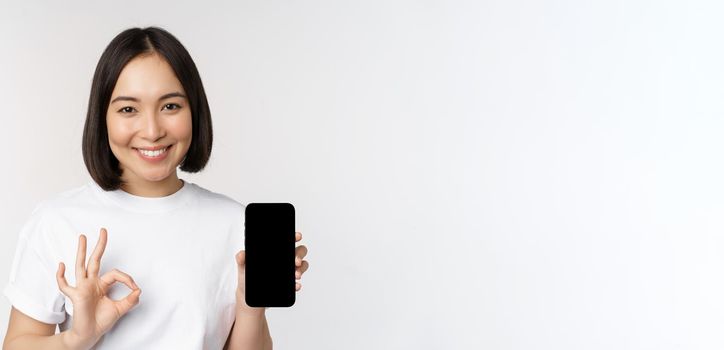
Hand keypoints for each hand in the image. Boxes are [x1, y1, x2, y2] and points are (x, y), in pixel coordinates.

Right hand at [56, 228, 141, 348]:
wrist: (90, 334)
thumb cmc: (101, 321)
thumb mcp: (120, 309)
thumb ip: (130, 300)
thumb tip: (139, 290)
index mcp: (102, 284)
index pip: (115, 274)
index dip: (127, 278)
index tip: (135, 288)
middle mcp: (91, 283)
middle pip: (95, 260)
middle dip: (100, 245)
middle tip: (103, 231)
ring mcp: (82, 288)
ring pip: (81, 266)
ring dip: (82, 251)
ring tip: (83, 237)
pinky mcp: (75, 296)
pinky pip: (65, 285)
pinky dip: (61, 276)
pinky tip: (61, 265)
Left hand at [235, 231, 309, 313]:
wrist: (248, 297)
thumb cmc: (247, 277)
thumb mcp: (243, 266)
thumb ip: (241, 259)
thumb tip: (241, 254)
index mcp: (276, 251)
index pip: (288, 240)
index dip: (295, 236)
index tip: (297, 236)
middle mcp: (285, 259)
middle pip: (300, 251)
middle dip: (299, 254)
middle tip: (295, 261)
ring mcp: (289, 271)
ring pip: (302, 265)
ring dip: (301, 269)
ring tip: (296, 275)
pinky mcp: (289, 284)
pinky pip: (297, 282)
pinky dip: (297, 284)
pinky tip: (295, 286)